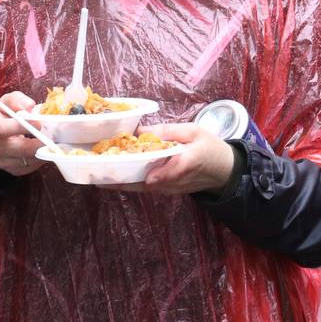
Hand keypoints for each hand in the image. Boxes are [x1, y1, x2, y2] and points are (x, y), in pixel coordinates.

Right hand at [0, 91, 47, 176]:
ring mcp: (3, 162)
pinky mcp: (13, 170)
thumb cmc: (3, 116)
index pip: (3, 129)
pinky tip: (42, 148)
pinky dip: (40, 158)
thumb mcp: (6, 102)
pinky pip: (31, 167)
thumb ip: (17, 100)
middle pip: (21, 149)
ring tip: (50, 140)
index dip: (22, 126)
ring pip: (29, 159)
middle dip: (40, 142)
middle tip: (53, 135)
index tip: (39, 122)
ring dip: (43, 150)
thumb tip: (29, 106)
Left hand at [102, 123, 234, 195]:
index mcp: (189, 162)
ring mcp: (168, 189)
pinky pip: (143, 187)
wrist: (223, 171)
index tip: (148, 177)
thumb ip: (169, 132)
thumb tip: (140, 132)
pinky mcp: (164, 190)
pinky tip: (111, 175)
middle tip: (97, 175)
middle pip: (146, 184)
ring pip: (141, 188)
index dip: (161, 174)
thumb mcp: (194, 131)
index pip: (174, 171)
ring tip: (97, 175)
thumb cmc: (210, 147)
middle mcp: (175, 181)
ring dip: (120, 182)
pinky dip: (127, 182)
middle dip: (121, 181)